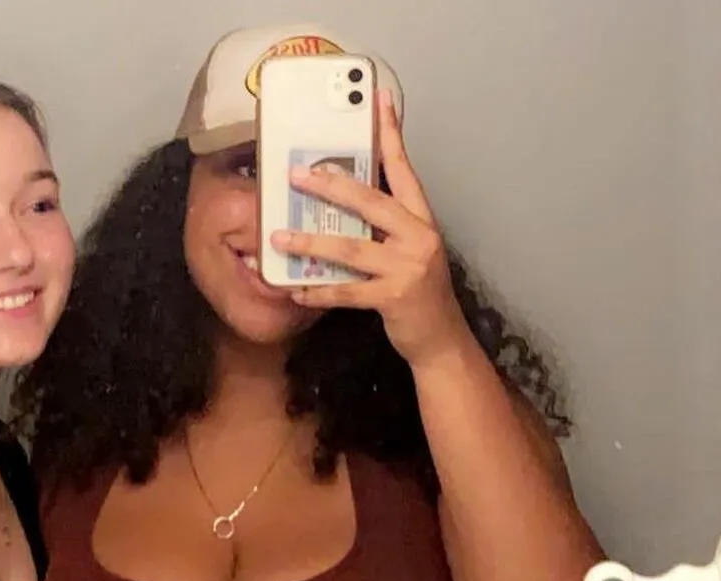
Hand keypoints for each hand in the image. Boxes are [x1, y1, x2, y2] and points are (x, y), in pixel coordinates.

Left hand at [269, 90, 468, 368]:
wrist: (441, 340)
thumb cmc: (419, 294)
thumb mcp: (409, 252)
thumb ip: (385, 229)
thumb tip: (342, 208)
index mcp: (421, 219)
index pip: (404, 169)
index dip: (391, 135)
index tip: (378, 100)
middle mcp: (419, 236)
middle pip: (370, 201)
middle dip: (331, 185)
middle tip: (297, 174)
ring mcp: (407, 267)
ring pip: (351, 248)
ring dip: (311, 242)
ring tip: (279, 237)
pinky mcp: (394, 297)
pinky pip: (347, 291)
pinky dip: (318, 291)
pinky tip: (295, 290)